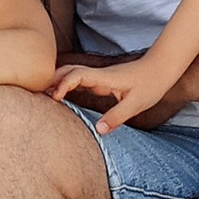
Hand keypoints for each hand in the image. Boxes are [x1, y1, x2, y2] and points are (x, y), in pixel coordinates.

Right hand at [53, 51, 175, 135]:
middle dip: (51, 80)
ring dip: (57, 81)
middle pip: (68, 71)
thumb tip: (99, 130)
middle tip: (37, 95)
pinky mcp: (103, 81)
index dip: (63, 85)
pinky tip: (62, 96)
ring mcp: (100, 77)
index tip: (55, 98)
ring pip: (72, 74)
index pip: (77, 76)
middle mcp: (99, 75)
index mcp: (104, 78)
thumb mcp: (136, 104)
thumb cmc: (151, 83)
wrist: (161, 68)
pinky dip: (67, 85)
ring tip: (44, 97)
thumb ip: (117, 116)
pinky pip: (80, 80)